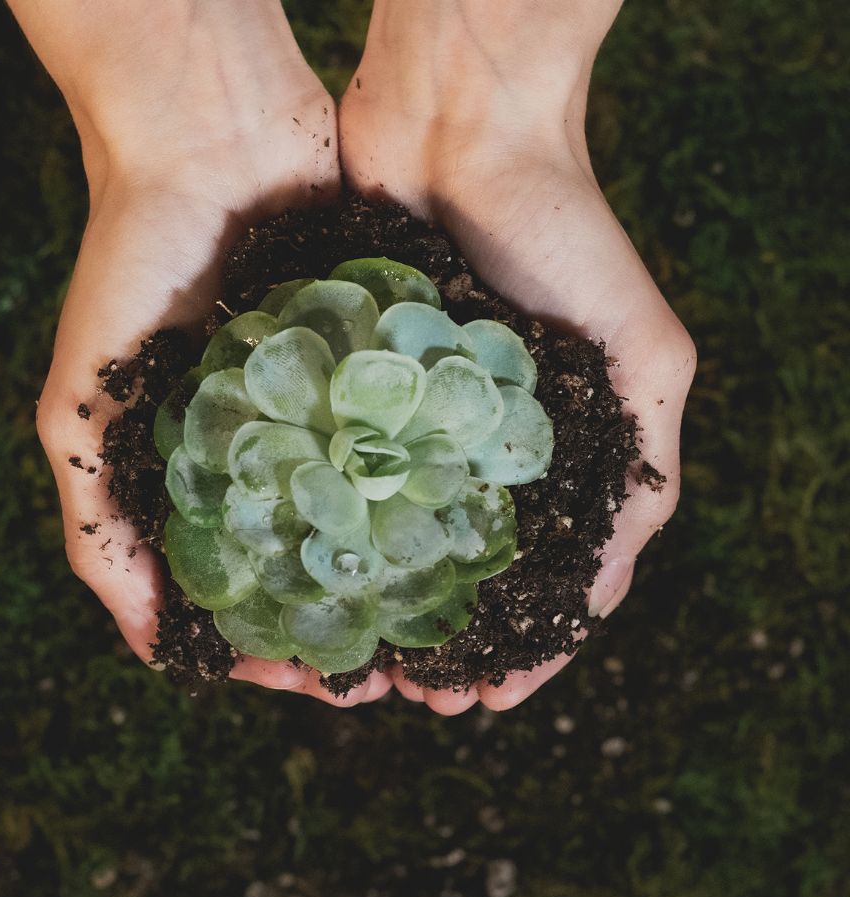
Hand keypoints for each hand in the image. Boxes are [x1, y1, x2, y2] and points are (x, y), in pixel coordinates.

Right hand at [11, 0, 391, 705]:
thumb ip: (98, 525)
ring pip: (380, 519)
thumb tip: (149, 650)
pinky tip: (466, 542)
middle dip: (351, 627)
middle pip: (321, 566)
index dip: (270, 645)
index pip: (243, 590)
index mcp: (205, 477)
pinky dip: (439, 497)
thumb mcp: (82, 410)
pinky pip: (420, 445)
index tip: (308, 682)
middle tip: (390, 676)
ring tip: (438, 631)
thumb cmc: (128, 272)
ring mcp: (333, 413)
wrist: (209, 141)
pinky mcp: (383, 367)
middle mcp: (274, 454)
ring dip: (405, 582)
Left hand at [339, 0, 695, 713]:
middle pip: (465, 575)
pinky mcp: (357, 393)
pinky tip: (315, 579)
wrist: (461, 133)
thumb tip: (608, 587)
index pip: (546, 580)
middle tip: (412, 699)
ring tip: (358, 665)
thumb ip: (644, 466)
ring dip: (383, 607)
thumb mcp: (644, 355)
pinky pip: (342, 478)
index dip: (525, 646)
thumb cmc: (566, 236)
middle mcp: (486, 452)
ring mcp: (418, 425)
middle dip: (443, 643)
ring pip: (397, 542)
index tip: (489, 699)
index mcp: (560, 457)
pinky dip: (333, 535)